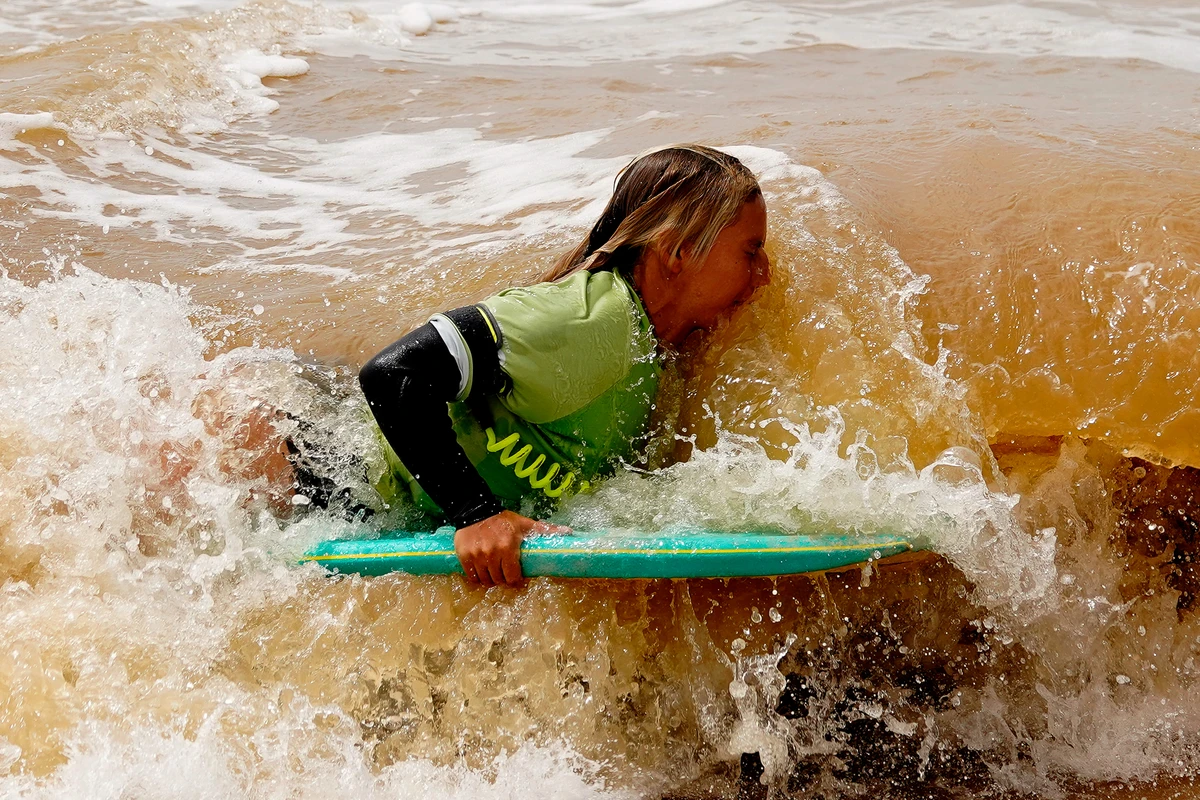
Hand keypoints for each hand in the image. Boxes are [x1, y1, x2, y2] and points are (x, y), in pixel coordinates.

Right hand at [454, 511, 569, 587]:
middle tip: (505, 574)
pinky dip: (477, 578)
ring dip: (491, 580)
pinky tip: (482, 572)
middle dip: (504, 580)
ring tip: (494, 573)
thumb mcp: (525, 524)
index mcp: (508, 547)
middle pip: (499, 580)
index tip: (517, 579)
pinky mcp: (464, 557)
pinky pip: (472, 577)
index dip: (516, 581)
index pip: (513, 577)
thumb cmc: (503, 519)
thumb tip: (569, 532)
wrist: (476, 510)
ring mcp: (477, 556)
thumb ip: (545, 530)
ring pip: (485, 581)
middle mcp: (492, 554)